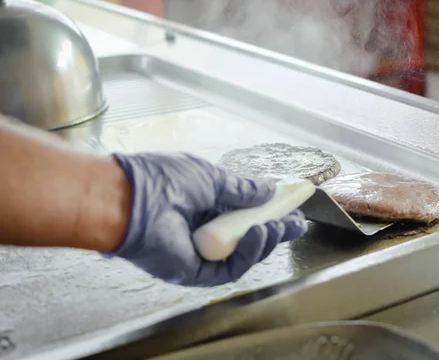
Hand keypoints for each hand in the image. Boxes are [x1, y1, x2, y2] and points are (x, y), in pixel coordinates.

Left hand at [105, 152, 307, 286]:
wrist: (130, 200)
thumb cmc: (163, 181)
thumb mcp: (210, 177)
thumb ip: (241, 189)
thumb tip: (268, 190)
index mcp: (205, 205)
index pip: (244, 213)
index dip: (269, 211)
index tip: (292, 208)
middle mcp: (204, 230)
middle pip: (247, 237)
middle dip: (274, 231)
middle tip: (296, 224)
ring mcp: (200, 253)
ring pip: (243, 255)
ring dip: (264, 241)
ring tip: (275, 226)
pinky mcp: (196, 272)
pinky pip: (230, 268)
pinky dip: (248, 253)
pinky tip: (257, 235)